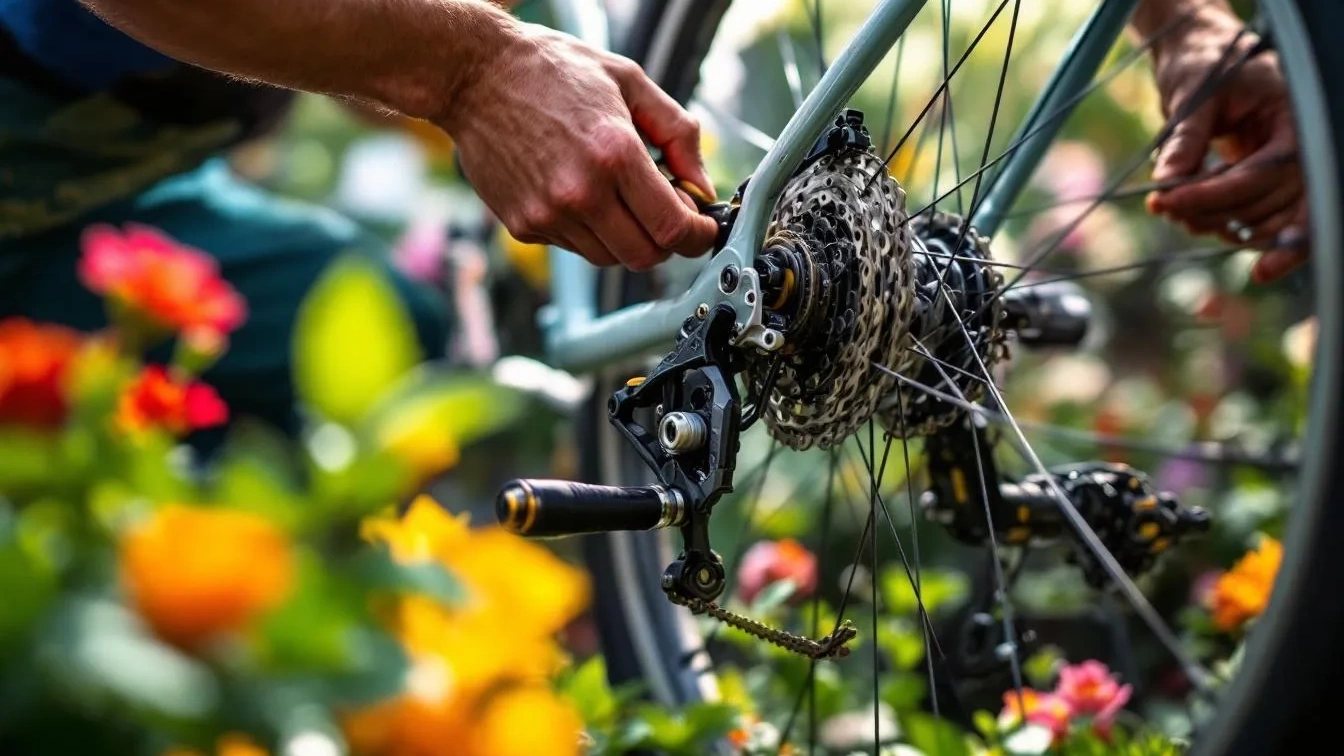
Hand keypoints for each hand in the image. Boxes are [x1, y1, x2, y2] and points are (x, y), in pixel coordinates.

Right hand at [442, 23, 717, 270]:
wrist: (475, 76)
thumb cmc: (552, 71)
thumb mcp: (630, 82)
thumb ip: (678, 134)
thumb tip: (702, 185)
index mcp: (614, 154)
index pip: (673, 228)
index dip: (698, 236)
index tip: (702, 228)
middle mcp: (580, 192)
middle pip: (644, 256)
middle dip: (666, 243)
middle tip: (666, 214)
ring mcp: (548, 214)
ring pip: (609, 258)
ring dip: (626, 237)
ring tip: (618, 196)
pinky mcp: (524, 225)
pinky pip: (574, 246)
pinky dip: (589, 230)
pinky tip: (581, 192)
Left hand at [1144, 9, 1307, 283]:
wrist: (1206, 60)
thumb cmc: (1206, 65)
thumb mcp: (1194, 96)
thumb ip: (1185, 139)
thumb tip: (1165, 183)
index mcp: (1293, 119)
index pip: (1265, 171)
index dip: (1215, 194)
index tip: (1169, 203)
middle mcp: (1299, 149)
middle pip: (1267, 202)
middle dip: (1212, 213)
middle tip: (1163, 208)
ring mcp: (1286, 171)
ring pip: (1263, 220)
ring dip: (1217, 225)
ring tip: (1173, 211)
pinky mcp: (1266, 185)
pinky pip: (1256, 219)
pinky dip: (1222, 224)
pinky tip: (1189, 217)